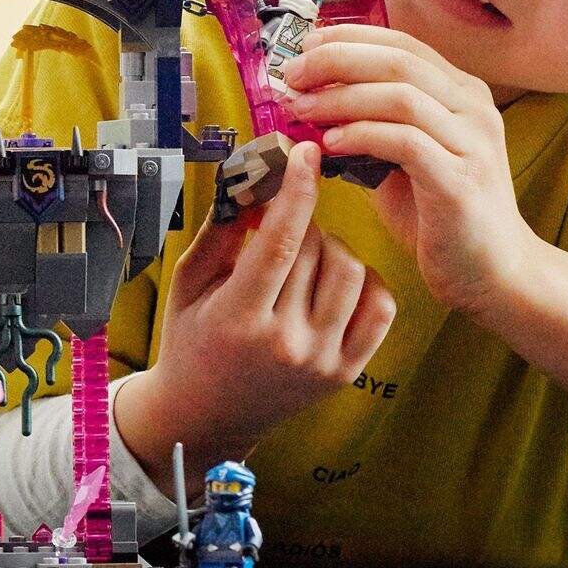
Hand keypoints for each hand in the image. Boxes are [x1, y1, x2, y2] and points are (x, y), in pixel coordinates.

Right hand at [117, 141, 396, 482]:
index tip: (306, 152)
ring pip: (352, 270)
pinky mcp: (347, 372)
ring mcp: (322, 361)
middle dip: (302, 222)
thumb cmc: (190, 341)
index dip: (296, 190)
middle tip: (282, 225)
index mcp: (239, 318)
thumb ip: (219, 233)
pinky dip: (364, 280)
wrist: (208, 414)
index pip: (279, 241)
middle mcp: (286, 343)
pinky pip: (380, 305)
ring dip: (332, 248)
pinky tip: (336, 279)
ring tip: (305, 256)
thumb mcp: (187, 284)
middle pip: (317, 249)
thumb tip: (255, 182)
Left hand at [279, 22, 534, 313]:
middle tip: (291, 76)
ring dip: (341, 98)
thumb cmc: (439, 214)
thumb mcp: (403, 156)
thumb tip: (310, 99)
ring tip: (300, 110)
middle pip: (398, 61)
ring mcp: (472, 144)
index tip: (304, 45)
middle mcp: (474, 109)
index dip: (349, 39)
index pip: (402, 43)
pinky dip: (361, 136)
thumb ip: (370, 123)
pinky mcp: (461, 182)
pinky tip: (329, 145)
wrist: (492, 272)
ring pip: (401, 97)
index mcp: (461, 93)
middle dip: (335, 61)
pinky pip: (405, 142)